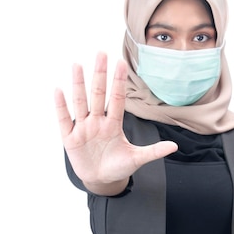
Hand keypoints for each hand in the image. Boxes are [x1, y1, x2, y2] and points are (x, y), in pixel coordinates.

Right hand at [54, 52, 177, 194]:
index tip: (121, 63)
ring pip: (80, 102)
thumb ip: (153, 151)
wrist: (102, 180)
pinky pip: (64, 119)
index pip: (117, 100)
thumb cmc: (118, 166)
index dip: (119, 82)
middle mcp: (98, 122)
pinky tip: (59, 90)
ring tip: (77, 65)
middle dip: (100, 75)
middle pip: (98, 94)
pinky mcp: (70, 138)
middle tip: (101, 53)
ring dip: (79, 84)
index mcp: (114, 125)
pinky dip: (61, 106)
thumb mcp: (136, 159)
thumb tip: (174, 146)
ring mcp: (83, 128)